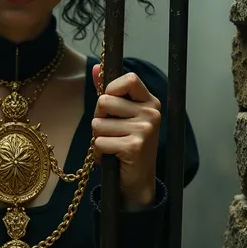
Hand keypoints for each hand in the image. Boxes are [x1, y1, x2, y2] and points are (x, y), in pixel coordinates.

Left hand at [91, 66, 160, 208]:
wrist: (137, 180)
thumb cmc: (126, 144)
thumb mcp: (120, 115)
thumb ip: (108, 90)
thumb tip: (96, 67)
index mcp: (150, 102)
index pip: (129, 79)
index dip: (112, 89)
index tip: (112, 105)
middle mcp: (151, 113)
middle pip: (104, 100)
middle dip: (99, 117)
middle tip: (111, 132)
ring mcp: (144, 130)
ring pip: (97, 123)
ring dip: (98, 137)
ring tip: (113, 145)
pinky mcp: (134, 146)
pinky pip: (99, 141)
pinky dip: (99, 152)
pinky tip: (113, 157)